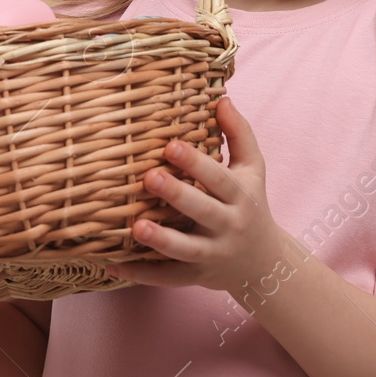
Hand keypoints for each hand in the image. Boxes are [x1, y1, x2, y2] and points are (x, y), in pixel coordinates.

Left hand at [104, 96, 289, 294]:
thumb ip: (239, 134)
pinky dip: (140, 274)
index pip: (217, 177)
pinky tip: (112, 265)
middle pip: (202, 212)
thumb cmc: (250, 204)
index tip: (170, 145)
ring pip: (185, 250)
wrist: (263, 263)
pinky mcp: (194, 277)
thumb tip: (221, 98)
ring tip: (136, 227)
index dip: (195, 162)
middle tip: (149, 177)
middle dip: (177, 195)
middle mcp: (227, 226)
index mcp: (239, 196)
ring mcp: (211, 255)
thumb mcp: (253, 169)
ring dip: (161, 241)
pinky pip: (167, 278)